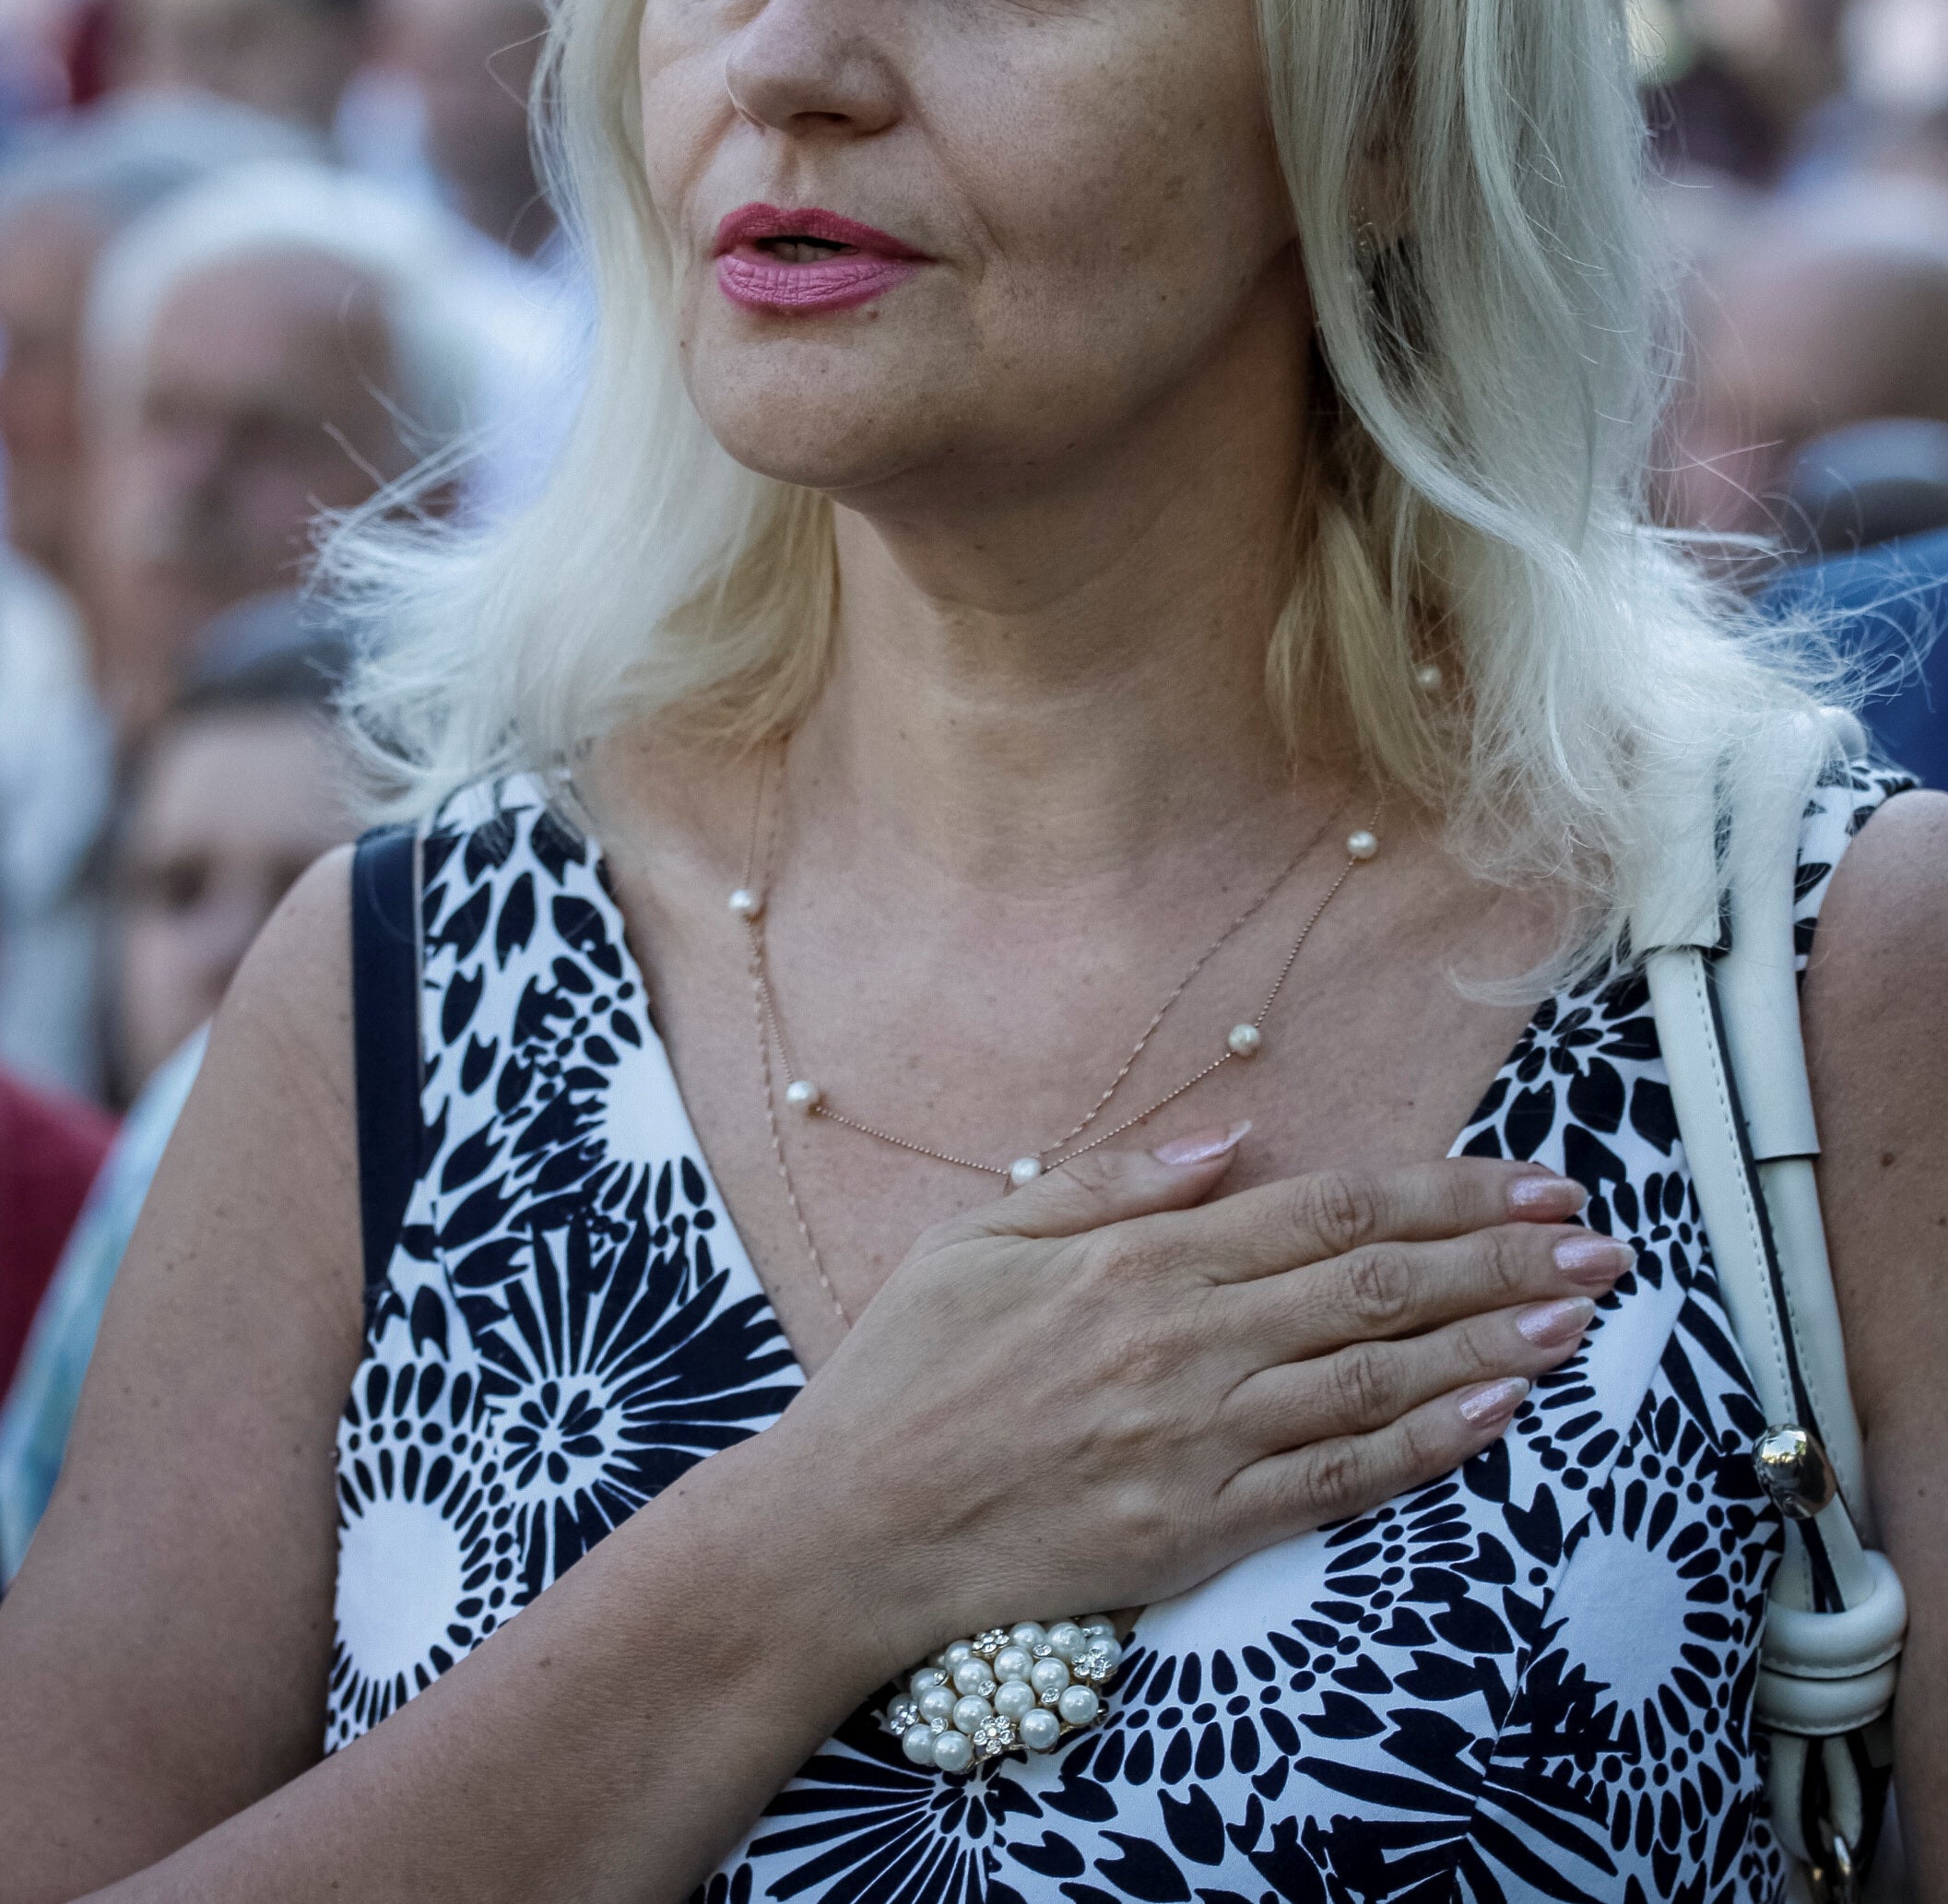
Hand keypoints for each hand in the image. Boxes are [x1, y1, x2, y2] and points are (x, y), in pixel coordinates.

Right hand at [764, 1132, 1624, 1678]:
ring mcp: (1200, 1441)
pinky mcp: (1199, 1529)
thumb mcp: (984, 1238)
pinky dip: (1426, 1444)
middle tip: (1597, 1238)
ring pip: (1379, 1379)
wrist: (854, 1529)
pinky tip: (1497, 1413)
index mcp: (1140, 1260)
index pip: (1327, 1211)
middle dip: (1501, 1257)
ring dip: (1493, 1341)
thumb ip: (1112, 1182)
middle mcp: (1188, 1342)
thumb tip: (1233, 1141)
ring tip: (1580, 1313)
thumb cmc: (908, 1373)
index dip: (1440, 1193)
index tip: (1527, 1179)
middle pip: (1378, 1286)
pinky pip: (1337, 1482)